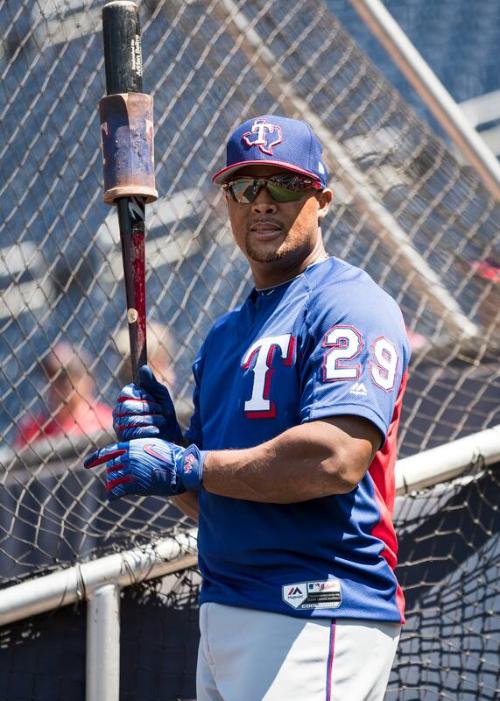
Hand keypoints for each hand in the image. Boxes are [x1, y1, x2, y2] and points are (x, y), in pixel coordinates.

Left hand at [84, 438, 203, 499]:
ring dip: (113, 484)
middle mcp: (128, 457)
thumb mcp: (153, 444)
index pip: (107, 452)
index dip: (95, 459)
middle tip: (117, 479)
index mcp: (132, 445)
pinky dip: (112, 495)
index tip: (86, 464)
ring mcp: (130, 470)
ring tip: (116, 488)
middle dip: (113, 474)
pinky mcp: (134, 484)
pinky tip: (112, 497)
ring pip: (112, 479)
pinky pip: (116, 491)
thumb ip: (139, 449)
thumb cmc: (172, 455)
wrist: (181, 467)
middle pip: (111, 468)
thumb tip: (132, 453)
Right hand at [112, 365, 182, 442]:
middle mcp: (118, 411)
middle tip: (161, 411)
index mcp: (125, 398)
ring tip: (161, 421)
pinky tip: (156, 431)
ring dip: (152, 420)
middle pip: (128, 407)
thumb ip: (151, 382)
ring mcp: (119, 426)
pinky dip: (149, 430)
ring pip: (131, 420)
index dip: (143, 396)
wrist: (171, 435)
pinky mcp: (124, 440)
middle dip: (149, 408)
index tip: (154, 399)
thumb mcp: (160, 395)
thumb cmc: (164, 412)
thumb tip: (143, 367)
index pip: (126, 393)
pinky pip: (133, 433)